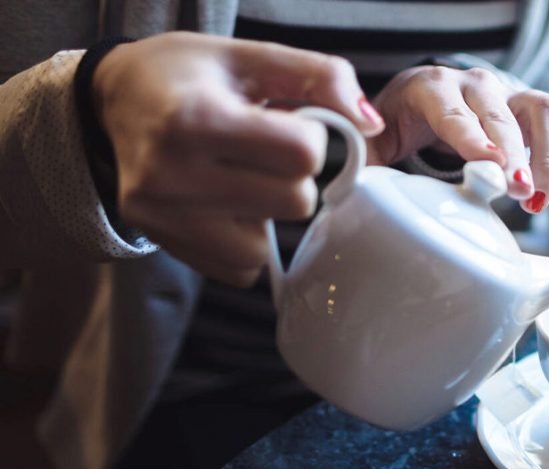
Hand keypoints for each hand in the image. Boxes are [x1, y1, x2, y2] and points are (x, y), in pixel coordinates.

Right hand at [93, 32, 384, 285]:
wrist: (114, 99)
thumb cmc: (186, 75)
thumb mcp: (251, 55)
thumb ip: (320, 77)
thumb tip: (370, 125)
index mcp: (197, 118)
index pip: (303, 155)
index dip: (310, 138)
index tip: (286, 123)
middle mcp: (171, 173)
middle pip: (294, 203)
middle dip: (293, 178)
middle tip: (263, 154)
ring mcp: (162, 214)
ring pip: (266, 247)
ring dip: (268, 217)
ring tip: (240, 179)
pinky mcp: (161, 241)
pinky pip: (238, 269)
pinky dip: (243, 243)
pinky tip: (223, 206)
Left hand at [367, 65, 548, 213]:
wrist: (434, 99)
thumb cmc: (404, 121)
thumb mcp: (377, 134)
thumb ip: (364, 156)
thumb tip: (356, 188)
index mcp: (430, 86)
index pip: (452, 111)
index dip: (471, 137)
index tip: (488, 163)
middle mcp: (475, 83)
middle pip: (499, 115)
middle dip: (513, 154)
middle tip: (516, 191)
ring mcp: (509, 92)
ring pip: (543, 112)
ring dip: (545, 156)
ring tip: (535, 199)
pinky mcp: (534, 108)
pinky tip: (539, 196)